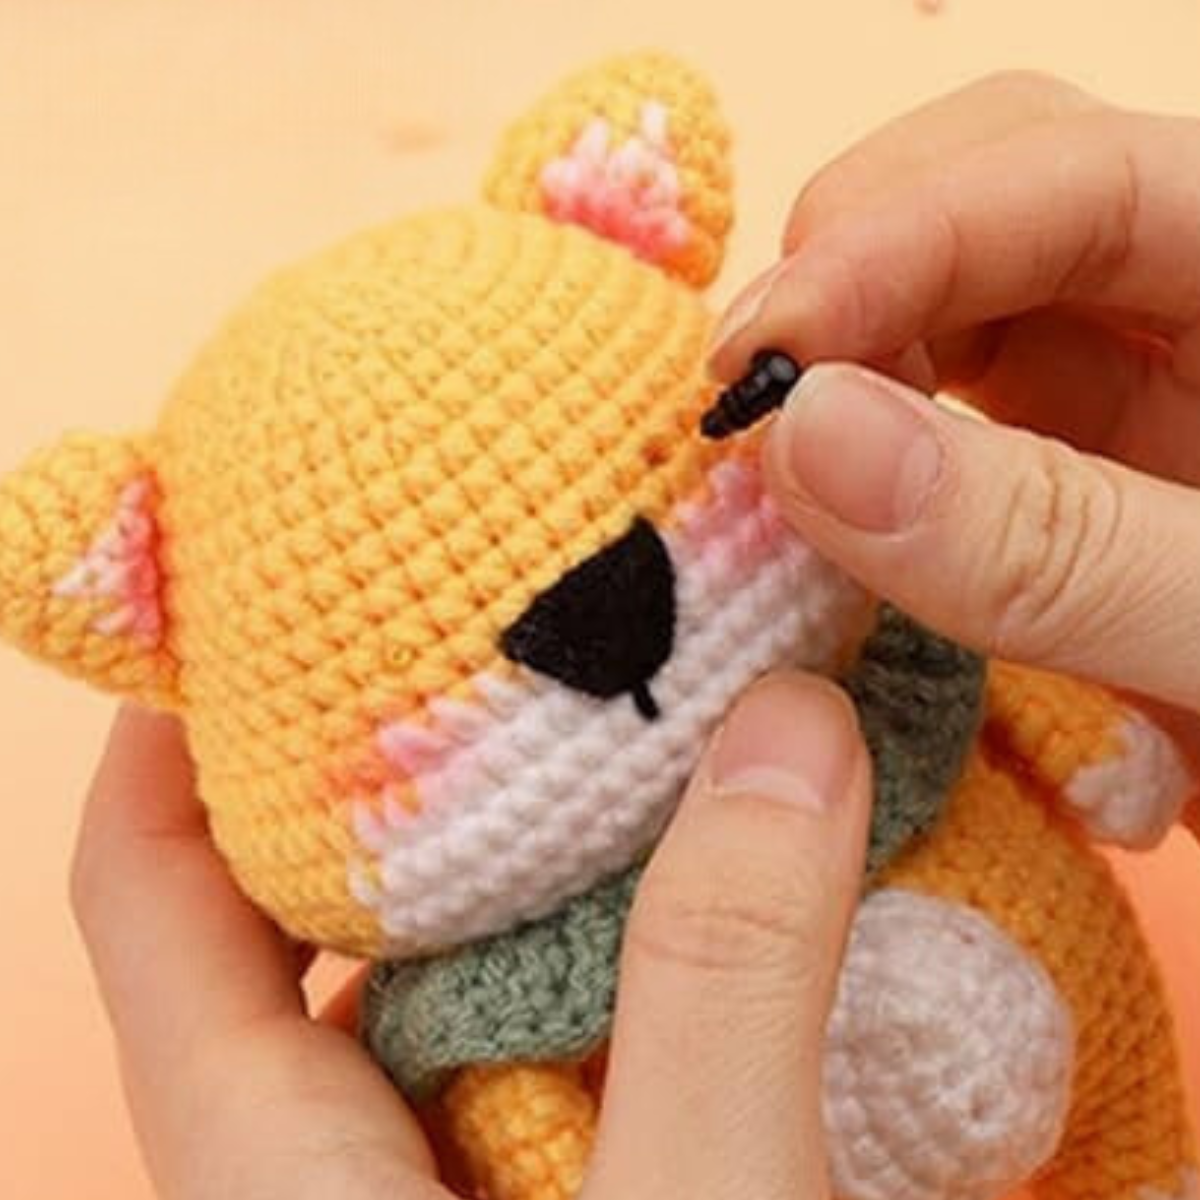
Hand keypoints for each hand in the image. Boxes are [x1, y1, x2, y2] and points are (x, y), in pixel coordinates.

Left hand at [75, 673, 870, 1198]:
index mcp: (279, 1174)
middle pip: (323, 916)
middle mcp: (350, 1174)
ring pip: (465, 974)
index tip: (239, 603)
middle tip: (499, 641)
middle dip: (402, 775)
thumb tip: (784, 733)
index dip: (171, 736)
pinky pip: (578, 1037)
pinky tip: (730, 891)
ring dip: (545, 862)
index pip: (153, 894)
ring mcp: (466, 1193)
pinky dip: (637, 951)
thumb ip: (721, 989)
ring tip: (632, 733)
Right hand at [708, 71, 1199, 838]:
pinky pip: (940, 412)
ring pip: (949, 300)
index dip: (902, 237)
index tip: (764, 354)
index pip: (1079, 179)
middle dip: (851, 272)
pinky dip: (858, 447)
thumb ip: (1053, 546)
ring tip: (771, 450)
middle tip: (751, 395)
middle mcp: (1193, 309)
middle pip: (993, 194)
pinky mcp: (1068, 473)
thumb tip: (808, 437)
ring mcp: (1127, 390)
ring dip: (840, 357)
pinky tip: (814, 497)